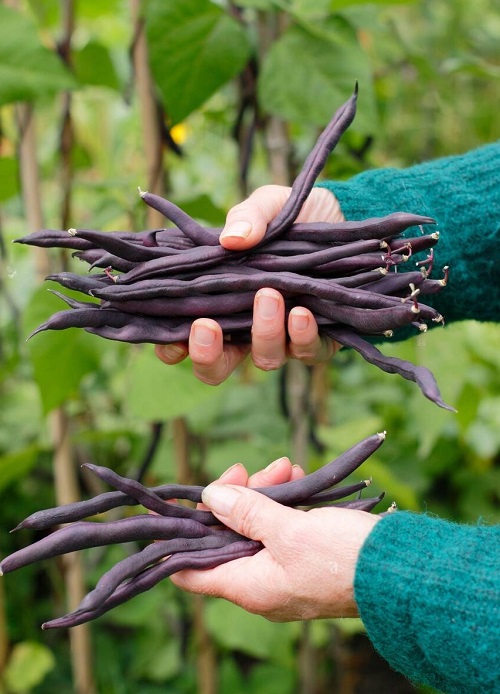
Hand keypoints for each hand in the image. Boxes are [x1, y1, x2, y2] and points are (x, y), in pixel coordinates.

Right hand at [155, 186, 341, 383]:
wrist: (344, 216)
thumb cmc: (292, 218)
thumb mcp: (265, 206)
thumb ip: (247, 217)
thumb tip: (232, 239)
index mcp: (220, 304)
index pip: (184, 340)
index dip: (172, 349)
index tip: (170, 339)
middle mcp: (246, 330)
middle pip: (217, 367)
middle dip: (207, 356)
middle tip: (205, 326)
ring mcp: (282, 339)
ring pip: (264, 358)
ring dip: (263, 332)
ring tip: (268, 296)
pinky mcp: (319, 339)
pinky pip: (308, 352)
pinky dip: (302, 336)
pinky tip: (301, 312)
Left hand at [171, 458, 379, 621]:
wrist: (403, 573)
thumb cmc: (345, 558)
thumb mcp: (290, 531)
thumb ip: (248, 513)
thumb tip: (210, 496)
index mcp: (249, 586)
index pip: (190, 571)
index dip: (174, 539)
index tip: (167, 508)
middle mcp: (261, 583)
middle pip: (224, 537)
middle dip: (232, 499)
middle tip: (245, 469)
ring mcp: (284, 571)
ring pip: (254, 526)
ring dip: (263, 494)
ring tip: (284, 466)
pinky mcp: (306, 557)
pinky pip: (281, 527)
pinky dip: (284, 503)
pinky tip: (296, 477)